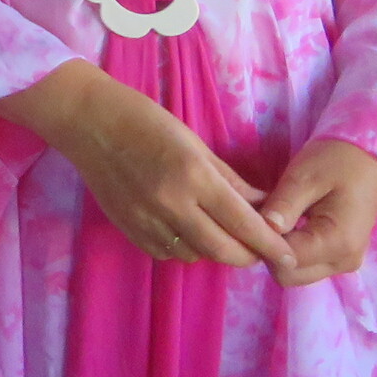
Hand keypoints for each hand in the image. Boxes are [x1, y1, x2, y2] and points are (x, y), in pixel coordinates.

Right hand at [0, 61, 296, 274]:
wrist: (86, 120)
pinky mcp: (129, 229)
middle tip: (260, 249)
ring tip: (220, 232)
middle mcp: (172, 204)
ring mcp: (147, 220)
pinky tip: (186, 229)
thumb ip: (231, 180)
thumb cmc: (145, 119)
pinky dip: (185, 248)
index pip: (245, 224)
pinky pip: (168, 253)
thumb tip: (264, 206)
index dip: (272, 246)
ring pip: (196, 256)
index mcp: (194, 176)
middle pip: (224, 251)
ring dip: (215, 250)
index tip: (290, 257)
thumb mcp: (195, 142)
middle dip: (249, 256)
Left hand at [258, 139, 376, 287]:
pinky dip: (290, 249)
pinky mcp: (338, 258)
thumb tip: (262, 228)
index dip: (262, 242)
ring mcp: (343, 263)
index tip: (252, 218)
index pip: (285, 262)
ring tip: (274, 216)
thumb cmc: (337, 161)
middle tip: (261, 216)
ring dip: (278, 250)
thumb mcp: (305, 176)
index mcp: (338, 243)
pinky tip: (285, 223)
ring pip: (295, 272)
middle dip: (268, 250)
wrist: (369, 159)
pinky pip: (305, 264)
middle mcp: (344, 262)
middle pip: (289, 274)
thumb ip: (284, 204)